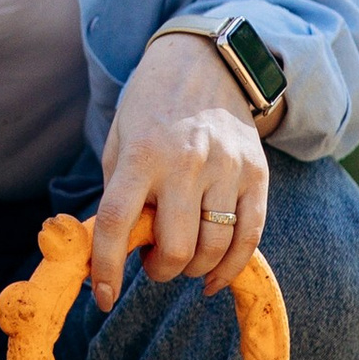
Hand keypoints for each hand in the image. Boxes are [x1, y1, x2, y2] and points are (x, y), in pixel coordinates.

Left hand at [88, 34, 269, 310]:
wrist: (206, 62)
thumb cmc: (152, 106)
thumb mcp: (120, 138)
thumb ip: (117, 192)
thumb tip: (109, 251)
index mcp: (141, 154)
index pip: (118, 223)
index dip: (107, 268)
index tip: (102, 298)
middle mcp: (185, 162)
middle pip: (175, 246)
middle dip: (160, 270)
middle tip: (153, 264)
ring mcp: (226, 168)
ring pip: (213, 247)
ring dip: (193, 269)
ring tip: (181, 260)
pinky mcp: (257, 173)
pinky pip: (250, 236)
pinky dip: (231, 268)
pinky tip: (213, 279)